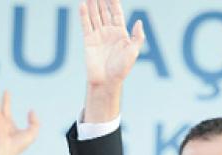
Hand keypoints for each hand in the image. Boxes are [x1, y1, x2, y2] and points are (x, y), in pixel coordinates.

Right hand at [79, 0, 144, 121]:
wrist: (106, 81)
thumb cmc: (122, 68)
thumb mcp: (133, 52)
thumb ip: (137, 37)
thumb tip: (139, 22)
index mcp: (121, 33)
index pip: (116, 13)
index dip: (113, 2)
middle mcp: (109, 32)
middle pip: (104, 12)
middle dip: (101, 1)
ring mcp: (98, 35)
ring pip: (94, 16)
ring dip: (92, 4)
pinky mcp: (88, 40)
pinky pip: (86, 24)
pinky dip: (84, 15)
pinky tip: (82, 4)